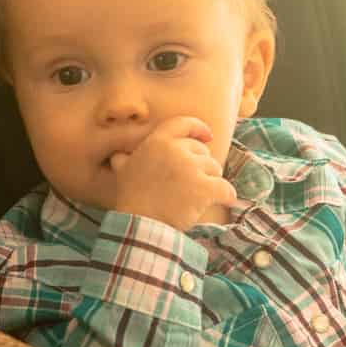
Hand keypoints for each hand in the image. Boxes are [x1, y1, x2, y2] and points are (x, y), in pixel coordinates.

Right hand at [108, 116, 236, 231]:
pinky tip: (226, 199)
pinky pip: (225, 188)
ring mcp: (191, 168)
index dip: (199, 128)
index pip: (184, 123)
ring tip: (199, 196)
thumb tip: (118, 157)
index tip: (208, 136)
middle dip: (201, 166)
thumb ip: (125, 160)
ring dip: (211, 181)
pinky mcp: (204, 188)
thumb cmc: (131, 199)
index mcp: (157, 142)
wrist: (141, 223)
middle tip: (193, 183)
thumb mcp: (123, 172)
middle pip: (202, 151)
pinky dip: (227, 195)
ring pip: (214, 168)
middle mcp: (176, 150)